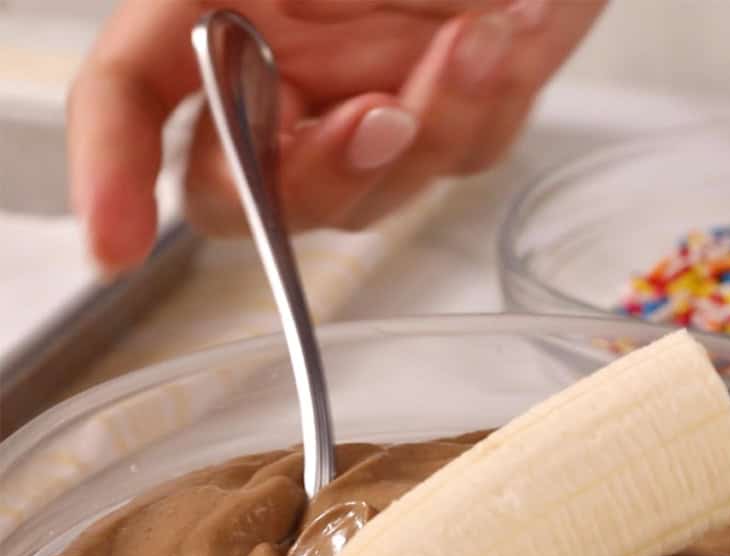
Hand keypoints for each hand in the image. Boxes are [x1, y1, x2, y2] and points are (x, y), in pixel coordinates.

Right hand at [69, 0, 604, 272]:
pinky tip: (506, 31)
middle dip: (315, 176)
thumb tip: (205, 51)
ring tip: (476, 35)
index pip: (130, 100)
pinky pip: (457, 155)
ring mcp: (366, 105)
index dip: (110, 174)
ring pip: (368, 193)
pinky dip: (485, 101)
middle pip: (247, 192)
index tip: (114, 246)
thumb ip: (220, 5)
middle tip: (376, 118)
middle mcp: (283, 72)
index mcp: (218, 11)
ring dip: (429, 123)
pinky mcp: (449, 121)